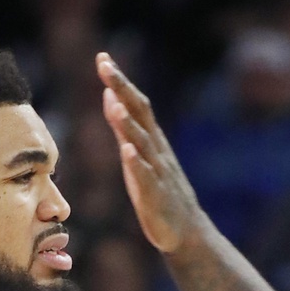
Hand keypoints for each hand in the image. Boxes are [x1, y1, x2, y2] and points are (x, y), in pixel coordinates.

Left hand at [96, 52, 205, 253]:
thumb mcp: (136, 153)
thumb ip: (123, 126)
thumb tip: (110, 95)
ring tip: (115, 104)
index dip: (120, 82)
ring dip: (129, 124)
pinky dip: (137, 163)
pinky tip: (128, 150)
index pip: (135, 104)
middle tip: (106, 66)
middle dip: (123, 89)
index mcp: (150, 140)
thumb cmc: (158, 192)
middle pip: (140, 114)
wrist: (186, 232)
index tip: (103, 58)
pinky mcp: (156, 196)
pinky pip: (146, 177)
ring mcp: (158, 172)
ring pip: (143, 143)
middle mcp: (156, 150)